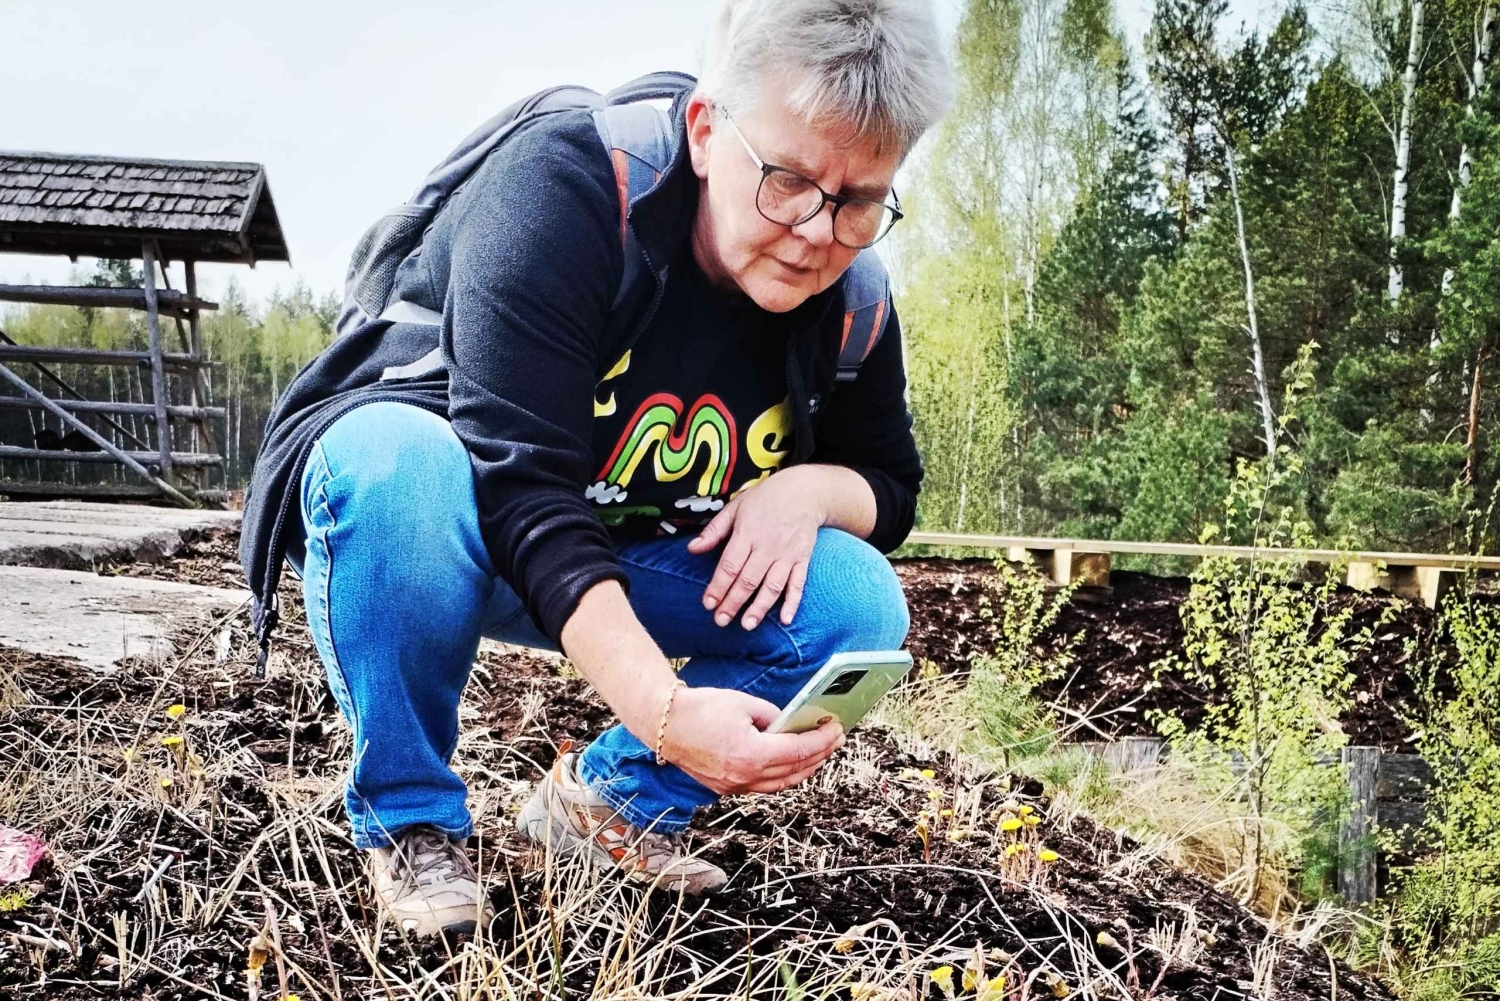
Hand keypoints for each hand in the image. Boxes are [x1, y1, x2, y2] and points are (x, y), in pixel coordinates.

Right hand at [660, 685, 844, 793]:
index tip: (836, 729)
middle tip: (835, 739)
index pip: (799, 751)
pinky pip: (764, 787)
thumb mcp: (744, 704)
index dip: (822, 740)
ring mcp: (735, 786)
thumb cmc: (701, 709)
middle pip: (794, 770)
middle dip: (820, 754)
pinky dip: (782, 777)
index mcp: (752, 755)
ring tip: (820, 754)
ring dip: (804, 770)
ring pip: (781, 784)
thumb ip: (773, 716)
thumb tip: (791, 724)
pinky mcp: (726, 787)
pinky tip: (792, 765)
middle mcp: (745, 776)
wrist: (665, 724)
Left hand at [688, 467, 827, 629]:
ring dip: (759, 607)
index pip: (729, 566)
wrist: (804, 491)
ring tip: (747, 625)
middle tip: (721, 621)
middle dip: (733, 603)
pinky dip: (793, 602)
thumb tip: (692, 549)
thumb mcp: (735, 507)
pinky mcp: (802, 558)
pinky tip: (785, 619)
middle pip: (748, 580)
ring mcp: (787, 554)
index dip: (717, 587)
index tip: (708, 604)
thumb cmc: (765, 499)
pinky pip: (798, 584)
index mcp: (747, 533)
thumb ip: (714, 530)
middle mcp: (767, 546)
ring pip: (772, 586)